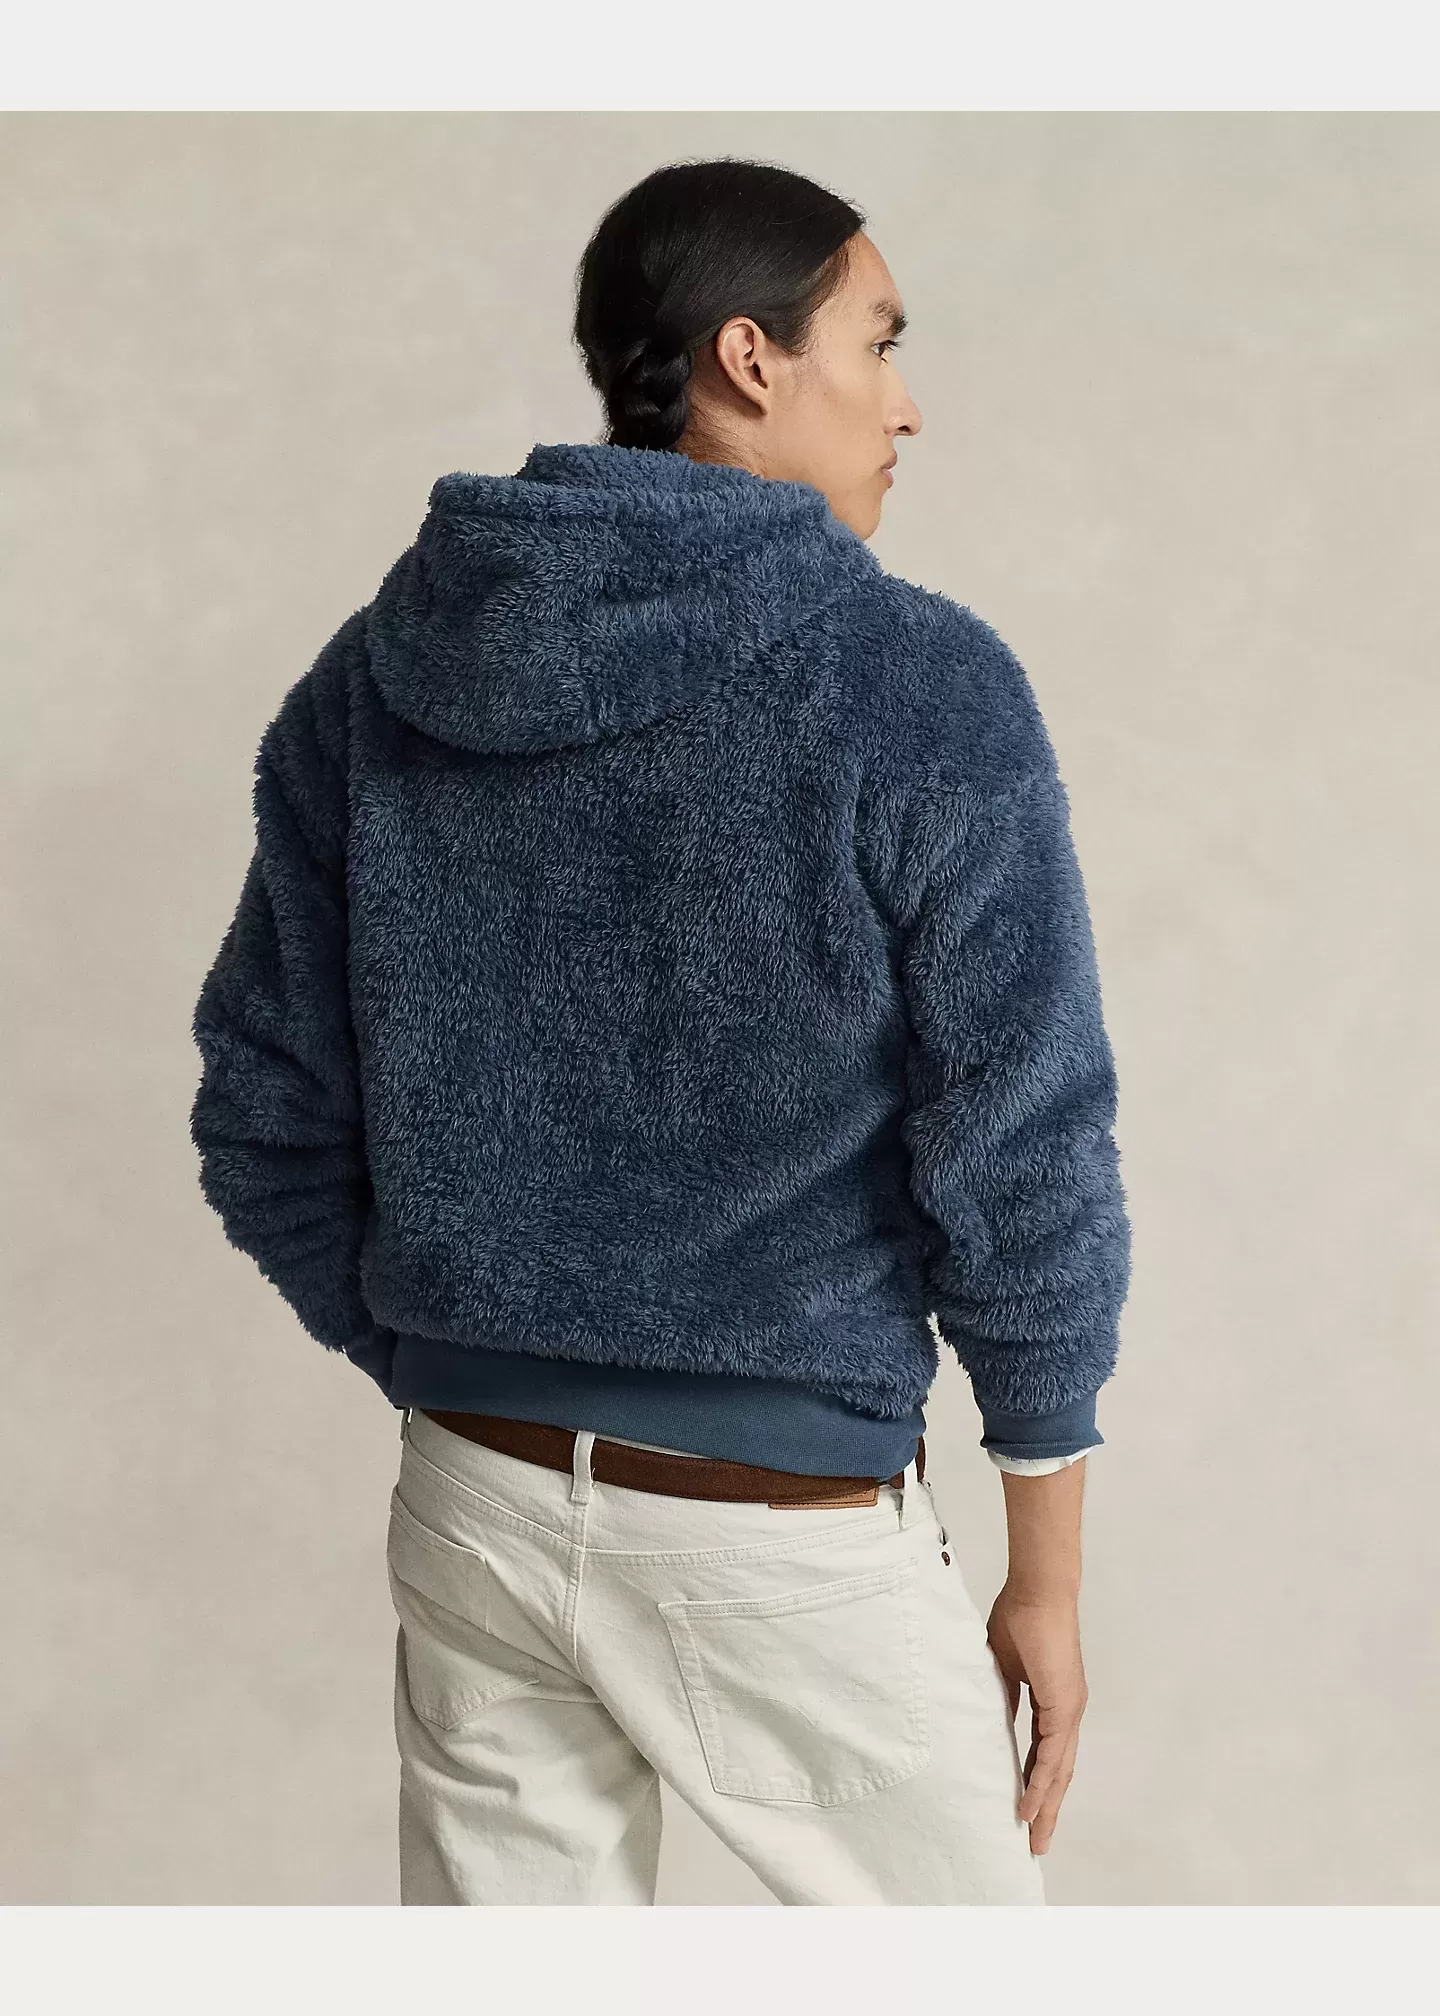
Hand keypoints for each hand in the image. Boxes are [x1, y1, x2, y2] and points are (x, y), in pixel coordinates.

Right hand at [984, 1584, 1087, 1855]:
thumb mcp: (1003, 1666)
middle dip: (1046, 1809)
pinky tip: (1031, 1805)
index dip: (1037, 1783)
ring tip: (1033, 1836)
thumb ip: (1002, 1696)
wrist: (1038, 1591)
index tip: (1024, 1810)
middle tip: (1034, 1841)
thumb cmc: (1019, 1617)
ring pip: (1059, 1770)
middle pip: (1059, 1772)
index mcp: (1054, 1702)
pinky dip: (1041, 1782)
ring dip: (1046, 1805)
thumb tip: (991, 1720)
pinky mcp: (1064, 1706)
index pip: (1047, 1754)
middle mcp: (1067, 1712)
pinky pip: (1052, 1754)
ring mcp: (1069, 1711)